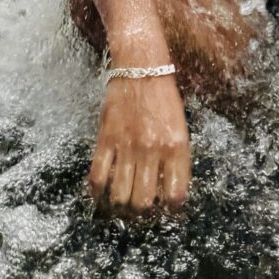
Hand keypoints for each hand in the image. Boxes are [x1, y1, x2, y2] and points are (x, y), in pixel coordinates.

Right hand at [88, 75, 191, 214]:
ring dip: (120, 204)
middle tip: (140, 206)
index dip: (170, 210)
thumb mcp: (180, 126)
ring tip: (122, 200)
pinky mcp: (106, 139)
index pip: (176, 195)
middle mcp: (152, 150)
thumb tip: (168, 191)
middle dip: (142, 212)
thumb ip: (175, 158)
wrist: (141, 66)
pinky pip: (98, 177)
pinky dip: (97, 191)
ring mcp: (127, 146)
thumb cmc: (164, 96)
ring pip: (120, 196)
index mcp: (176, 146)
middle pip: (143, 203)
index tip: (166, 210)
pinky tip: (101, 190)